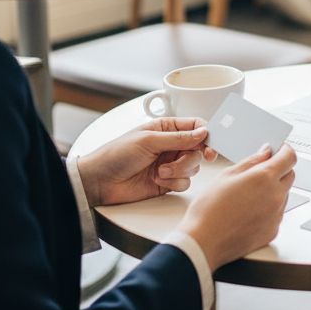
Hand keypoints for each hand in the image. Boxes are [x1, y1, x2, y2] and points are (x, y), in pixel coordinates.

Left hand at [77, 118, 218, 207]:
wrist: (100, 182)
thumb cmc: (117, 154)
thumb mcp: (149, 141)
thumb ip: (179, 138)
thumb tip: (204, 132)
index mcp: (167, 128)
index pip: (196, 127)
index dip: (207, 135)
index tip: (210, 146)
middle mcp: (171, 145)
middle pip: (198, 148)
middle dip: (191, 157)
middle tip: (182, 161)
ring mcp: (170, 164)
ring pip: (193, 167)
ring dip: (179, 171)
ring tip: (160, 172)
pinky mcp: (167, 182)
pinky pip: (184, 182)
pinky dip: (173, 182)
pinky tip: (157, 181)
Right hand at [178, 144, 296, 270]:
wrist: (203, 243)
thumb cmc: (209, 210)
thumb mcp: (227, 175)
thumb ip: (252, 161)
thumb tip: (265, 153)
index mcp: (264, 178)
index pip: (289, 157)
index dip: (284, 150)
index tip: (278, 149)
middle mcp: (275, 197)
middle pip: (290, 175)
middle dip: (280, 169)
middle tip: (261, 170)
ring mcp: (276, 216)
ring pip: (284, 194)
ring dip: (274, 189)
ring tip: (249, 194)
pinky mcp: (272, 231)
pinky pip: (277, 213)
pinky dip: (269, 208)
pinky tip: (249, 210)